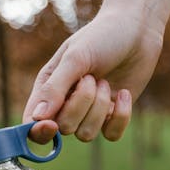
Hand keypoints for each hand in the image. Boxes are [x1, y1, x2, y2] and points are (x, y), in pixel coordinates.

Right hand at [22, 0, 169, 143]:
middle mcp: (65, 105)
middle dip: (81, 104)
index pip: (33, 123)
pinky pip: (111, 135)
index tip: (50, 125)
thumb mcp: (75, 59)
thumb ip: (55, 88)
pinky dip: (120, 116)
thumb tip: (37, 118)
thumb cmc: (100, 39)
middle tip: (91, 77)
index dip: (38, 132)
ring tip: (104, 81)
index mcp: (47, 89)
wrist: (135, 34)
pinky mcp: (112, 117)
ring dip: (99, 106)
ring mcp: (90, 113)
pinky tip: (124, 93)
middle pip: (64, 128)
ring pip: (86, 134)